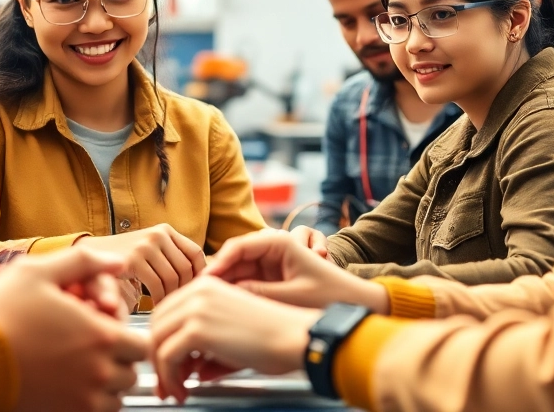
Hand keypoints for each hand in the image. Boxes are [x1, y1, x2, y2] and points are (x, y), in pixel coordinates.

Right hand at [0, 248, 148, 411]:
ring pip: (114, 398)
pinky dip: (87, 402)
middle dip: (117, 359)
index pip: (142, 344)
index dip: (127, 334)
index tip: (106, 329)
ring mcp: (82, 401)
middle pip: (131, 373)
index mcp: (100, 336)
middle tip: (90, 347)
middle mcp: (99, 373)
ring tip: (76, 366)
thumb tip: (118, 261)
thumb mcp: (38, 271)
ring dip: (104, 384)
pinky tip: (64, 384)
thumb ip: (85, 262)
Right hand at [77, 223, 204, 303]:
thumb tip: (206, 278)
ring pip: (173, 279)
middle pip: (186, 269)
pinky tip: (154, 307)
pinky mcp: (133, 260)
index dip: (200, 275)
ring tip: (166, 307)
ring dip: (171, 297)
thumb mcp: (152, 253)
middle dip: (184, 291)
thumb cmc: (126, 262)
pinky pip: (157, 286)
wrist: (90, 258)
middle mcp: (157, 234)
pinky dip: (158, 300)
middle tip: (178, 305)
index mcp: (165, 230)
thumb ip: (173, 259)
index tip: (194, 292)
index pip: (196, 254)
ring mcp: (145, 246)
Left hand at [149, 276, 320, 403]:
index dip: (163, 344)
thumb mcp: (232, 333)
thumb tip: (189, 371)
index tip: (169, 369)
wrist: (294, 337)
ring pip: (157, 342)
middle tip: (168, 385)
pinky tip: (183, 392)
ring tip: (176, 391)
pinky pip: (166, 357)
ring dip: (163, 373)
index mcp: (205, 286)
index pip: (167, 314)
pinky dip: (169, 378)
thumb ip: (205, 348)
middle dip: (158, 360)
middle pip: (157, 327)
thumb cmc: (275, 336)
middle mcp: (197, 291)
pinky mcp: (197, 329)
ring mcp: (195, 308)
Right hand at [204, 230, 389, 312]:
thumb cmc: (331, 296)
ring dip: (223, 289)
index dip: (217, 265)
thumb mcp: (292, 296)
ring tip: (205, 307)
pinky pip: (244, 284)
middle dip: (216, 279)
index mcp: (279, 242)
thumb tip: (224, 297)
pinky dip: (234, 296)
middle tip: (197, 298)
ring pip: (235, 274)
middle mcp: (270, 248)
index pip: (237, 247)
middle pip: (233, 260)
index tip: (203, 283)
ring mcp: (268, 264)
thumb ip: (257, 294)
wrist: (356, 304)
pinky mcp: (269, 279)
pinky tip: (222, 311)